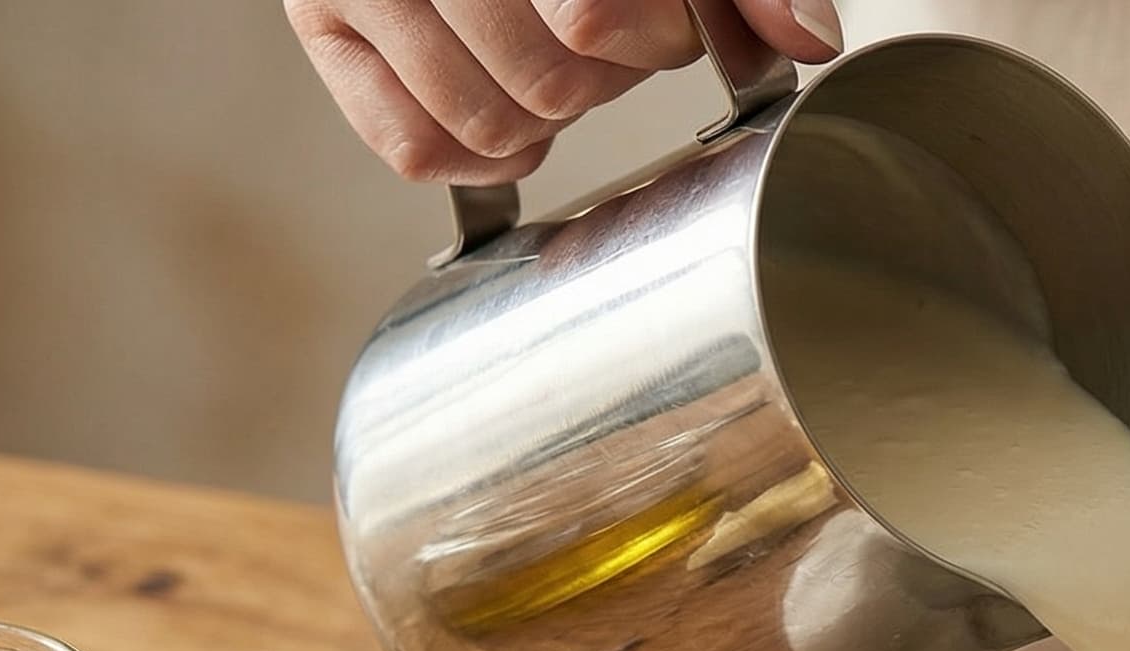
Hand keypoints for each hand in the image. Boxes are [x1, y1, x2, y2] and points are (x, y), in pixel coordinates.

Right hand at [288, 0, 843, 182]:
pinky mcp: (321, 19)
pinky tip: (506, 114)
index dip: (657, 39)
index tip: (668, 27)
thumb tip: (809, 39)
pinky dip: (474, 151)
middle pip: (551, 80)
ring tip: (554, 68)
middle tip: (606, 44)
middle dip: (604, 80)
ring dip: (545, 119)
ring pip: (486, 120)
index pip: (595, 19)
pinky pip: (412, 146)